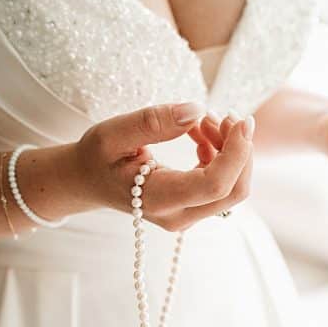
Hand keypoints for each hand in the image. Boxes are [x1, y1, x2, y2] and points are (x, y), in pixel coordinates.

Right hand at [72, 104, 254, 230]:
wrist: (87, 181)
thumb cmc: (96, 157)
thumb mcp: (112, 133)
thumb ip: (152, 122)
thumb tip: (196, 111)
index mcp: (157, 200)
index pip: (214, 185)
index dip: (236, 153)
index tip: (240, 120)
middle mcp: (177, 215)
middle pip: (234, 190)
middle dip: (238, 149)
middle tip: (218, 115)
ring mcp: (187, 214)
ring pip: (232, 186)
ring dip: (229, 148)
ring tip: (202, 121)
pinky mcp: (192, 206)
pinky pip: (222, 183)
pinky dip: (221, 154)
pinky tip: (200, 135)